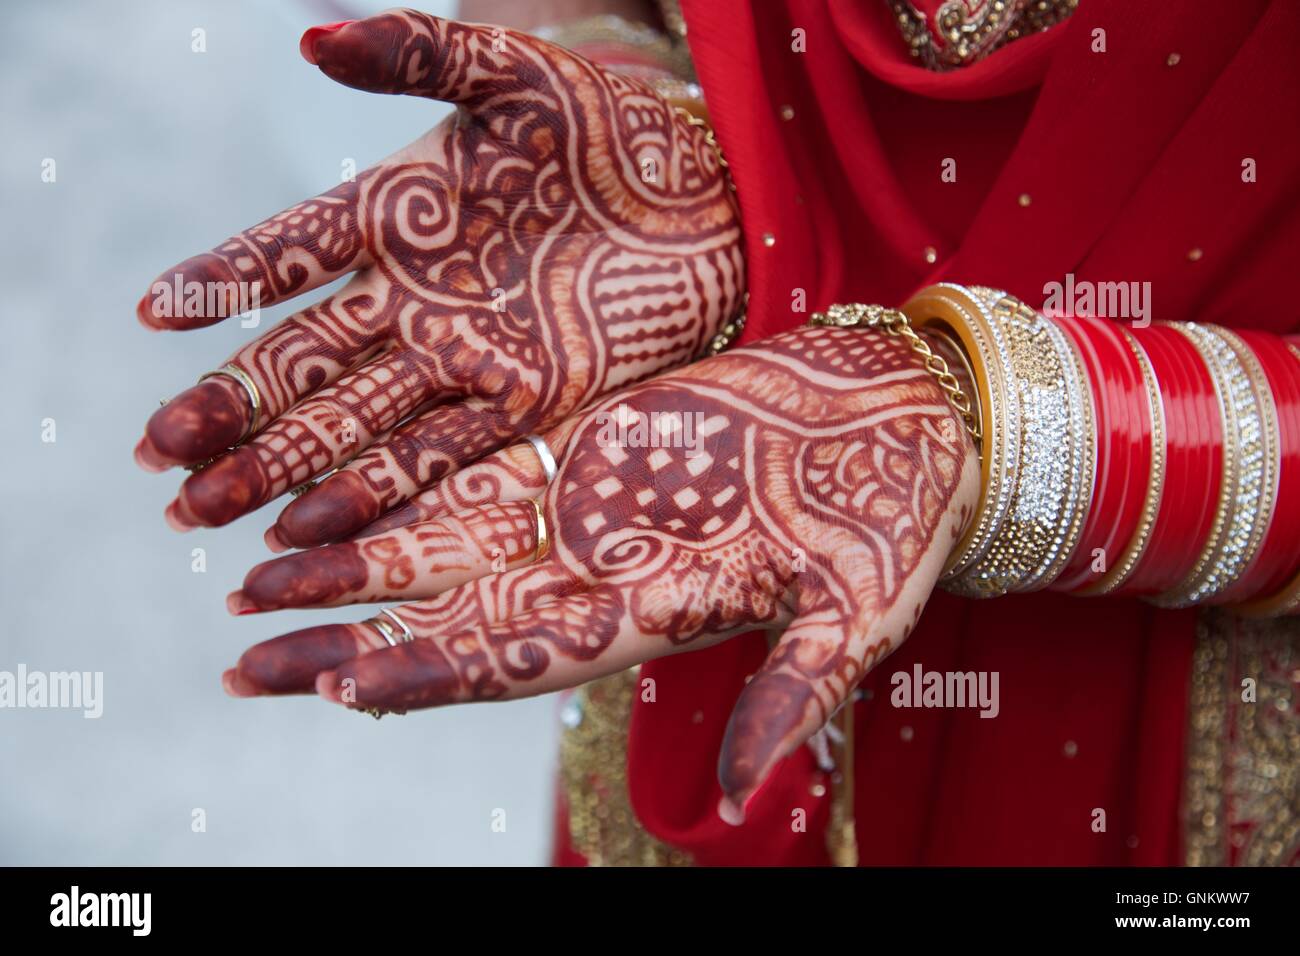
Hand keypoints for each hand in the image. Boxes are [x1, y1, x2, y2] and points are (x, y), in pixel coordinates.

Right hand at [135, 10, 742, 549]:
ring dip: (280, 469)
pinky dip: (374, 494)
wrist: (708, 196)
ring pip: (352, 423)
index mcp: (398, 216)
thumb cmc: (608, 130)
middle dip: (230, 411)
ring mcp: (465, 357)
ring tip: (202, 514)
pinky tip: (311, 529)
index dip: (224, 278)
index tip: (153, 310)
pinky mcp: (525, 404)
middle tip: (158, 461)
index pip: (290, 250)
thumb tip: (308, 36)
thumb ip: (416, 55)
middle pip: (303, 362)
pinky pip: (435, 455)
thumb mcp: (512, 80)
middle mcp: (417, 298)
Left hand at [221, 324, 979, 817]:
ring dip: (352, 566)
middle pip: (451, 615)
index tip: (341, 685)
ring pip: (445, 543)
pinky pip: (480, 466)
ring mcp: (590, 507)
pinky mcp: (593, 441)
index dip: (432, 674)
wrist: (906, 417)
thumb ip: (794, 692)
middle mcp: (602, 570)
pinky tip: (336, 498)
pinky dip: (406, 487)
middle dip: (348, 640)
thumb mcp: (859, 608)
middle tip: (242, 662)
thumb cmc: (900, 513)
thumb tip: (745, 802)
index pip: (520, 658)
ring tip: (254, 579)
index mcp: (653, 614)